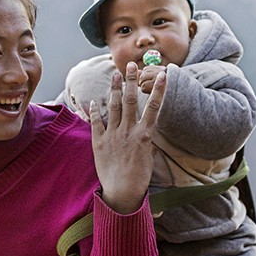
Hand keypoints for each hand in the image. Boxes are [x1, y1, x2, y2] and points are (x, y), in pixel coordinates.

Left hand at [90, 61, 165, 213]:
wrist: (122, 191)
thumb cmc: (139, 178)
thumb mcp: (149, 157)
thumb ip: (147, 141)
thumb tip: (147, 134)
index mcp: (144, 134)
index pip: (154, 107)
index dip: (159, 89)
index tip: (163, 74)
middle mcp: (128, 131)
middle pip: (130, 100)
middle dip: (131, 80)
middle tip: (130, 65)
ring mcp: (112, 135)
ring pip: (114, 107)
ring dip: (114, 89)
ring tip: (115, 74)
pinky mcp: (99, 142)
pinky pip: (96, 123)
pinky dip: (94, 111)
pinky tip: (93, 101)